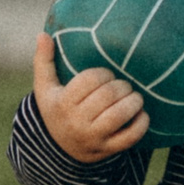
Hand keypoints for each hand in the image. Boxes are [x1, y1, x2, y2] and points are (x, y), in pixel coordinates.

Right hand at [33, 33, 149, 162]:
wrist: (59, 148)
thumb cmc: (56, 108)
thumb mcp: (45, 87)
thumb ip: (43, 60)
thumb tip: (42, 34)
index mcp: (62, 104)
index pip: (89, 81)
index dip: (103, 74)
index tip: (106, 75)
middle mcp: (76, 122)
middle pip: (107, 96)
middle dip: (121, 86)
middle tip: (123, 85)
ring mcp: (92, 138)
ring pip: (119, 115)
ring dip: (133, 101)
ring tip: (134, 96)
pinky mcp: (107, 150)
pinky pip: (130, 137)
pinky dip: (140, 124)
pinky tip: (141, 113)